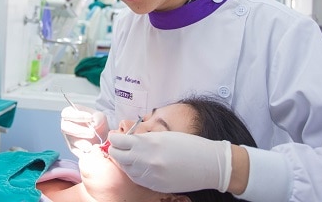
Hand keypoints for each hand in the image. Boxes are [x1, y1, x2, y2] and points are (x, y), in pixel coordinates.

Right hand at [61, 105, 108, 155]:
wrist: (101, 133)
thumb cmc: (97, 121)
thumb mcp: (100, 116)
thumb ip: (97, 118)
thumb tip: (94, 125)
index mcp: (70, 113)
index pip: (67, 113)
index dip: (77, 115)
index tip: (90, 118)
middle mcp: (66, 124)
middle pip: (66, 127)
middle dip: (79, 130)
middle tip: (92, 133)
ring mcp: (68, 136)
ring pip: (70, 140)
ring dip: (81, 142)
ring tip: (92, 145)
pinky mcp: (72, 147)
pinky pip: (74, 150)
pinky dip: (82, 151)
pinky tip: (90, 151)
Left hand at [108, 131, 231, 192]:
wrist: (207, 164)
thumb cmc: (188, 145)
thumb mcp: (162, 136)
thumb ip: (143, 139)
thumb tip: (127, 140)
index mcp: (147, 143)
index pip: (118, 141)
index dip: (114, 138)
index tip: (115, 137)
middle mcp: (145, 160)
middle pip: (117, 156)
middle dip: (116, 150)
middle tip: (119, 146)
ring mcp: (149, 175)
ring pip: (126, 169)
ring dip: (125, 161)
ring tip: (131, 156)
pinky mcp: (155, 186)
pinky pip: (137, 178)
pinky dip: (135, 171)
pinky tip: (140, 166)